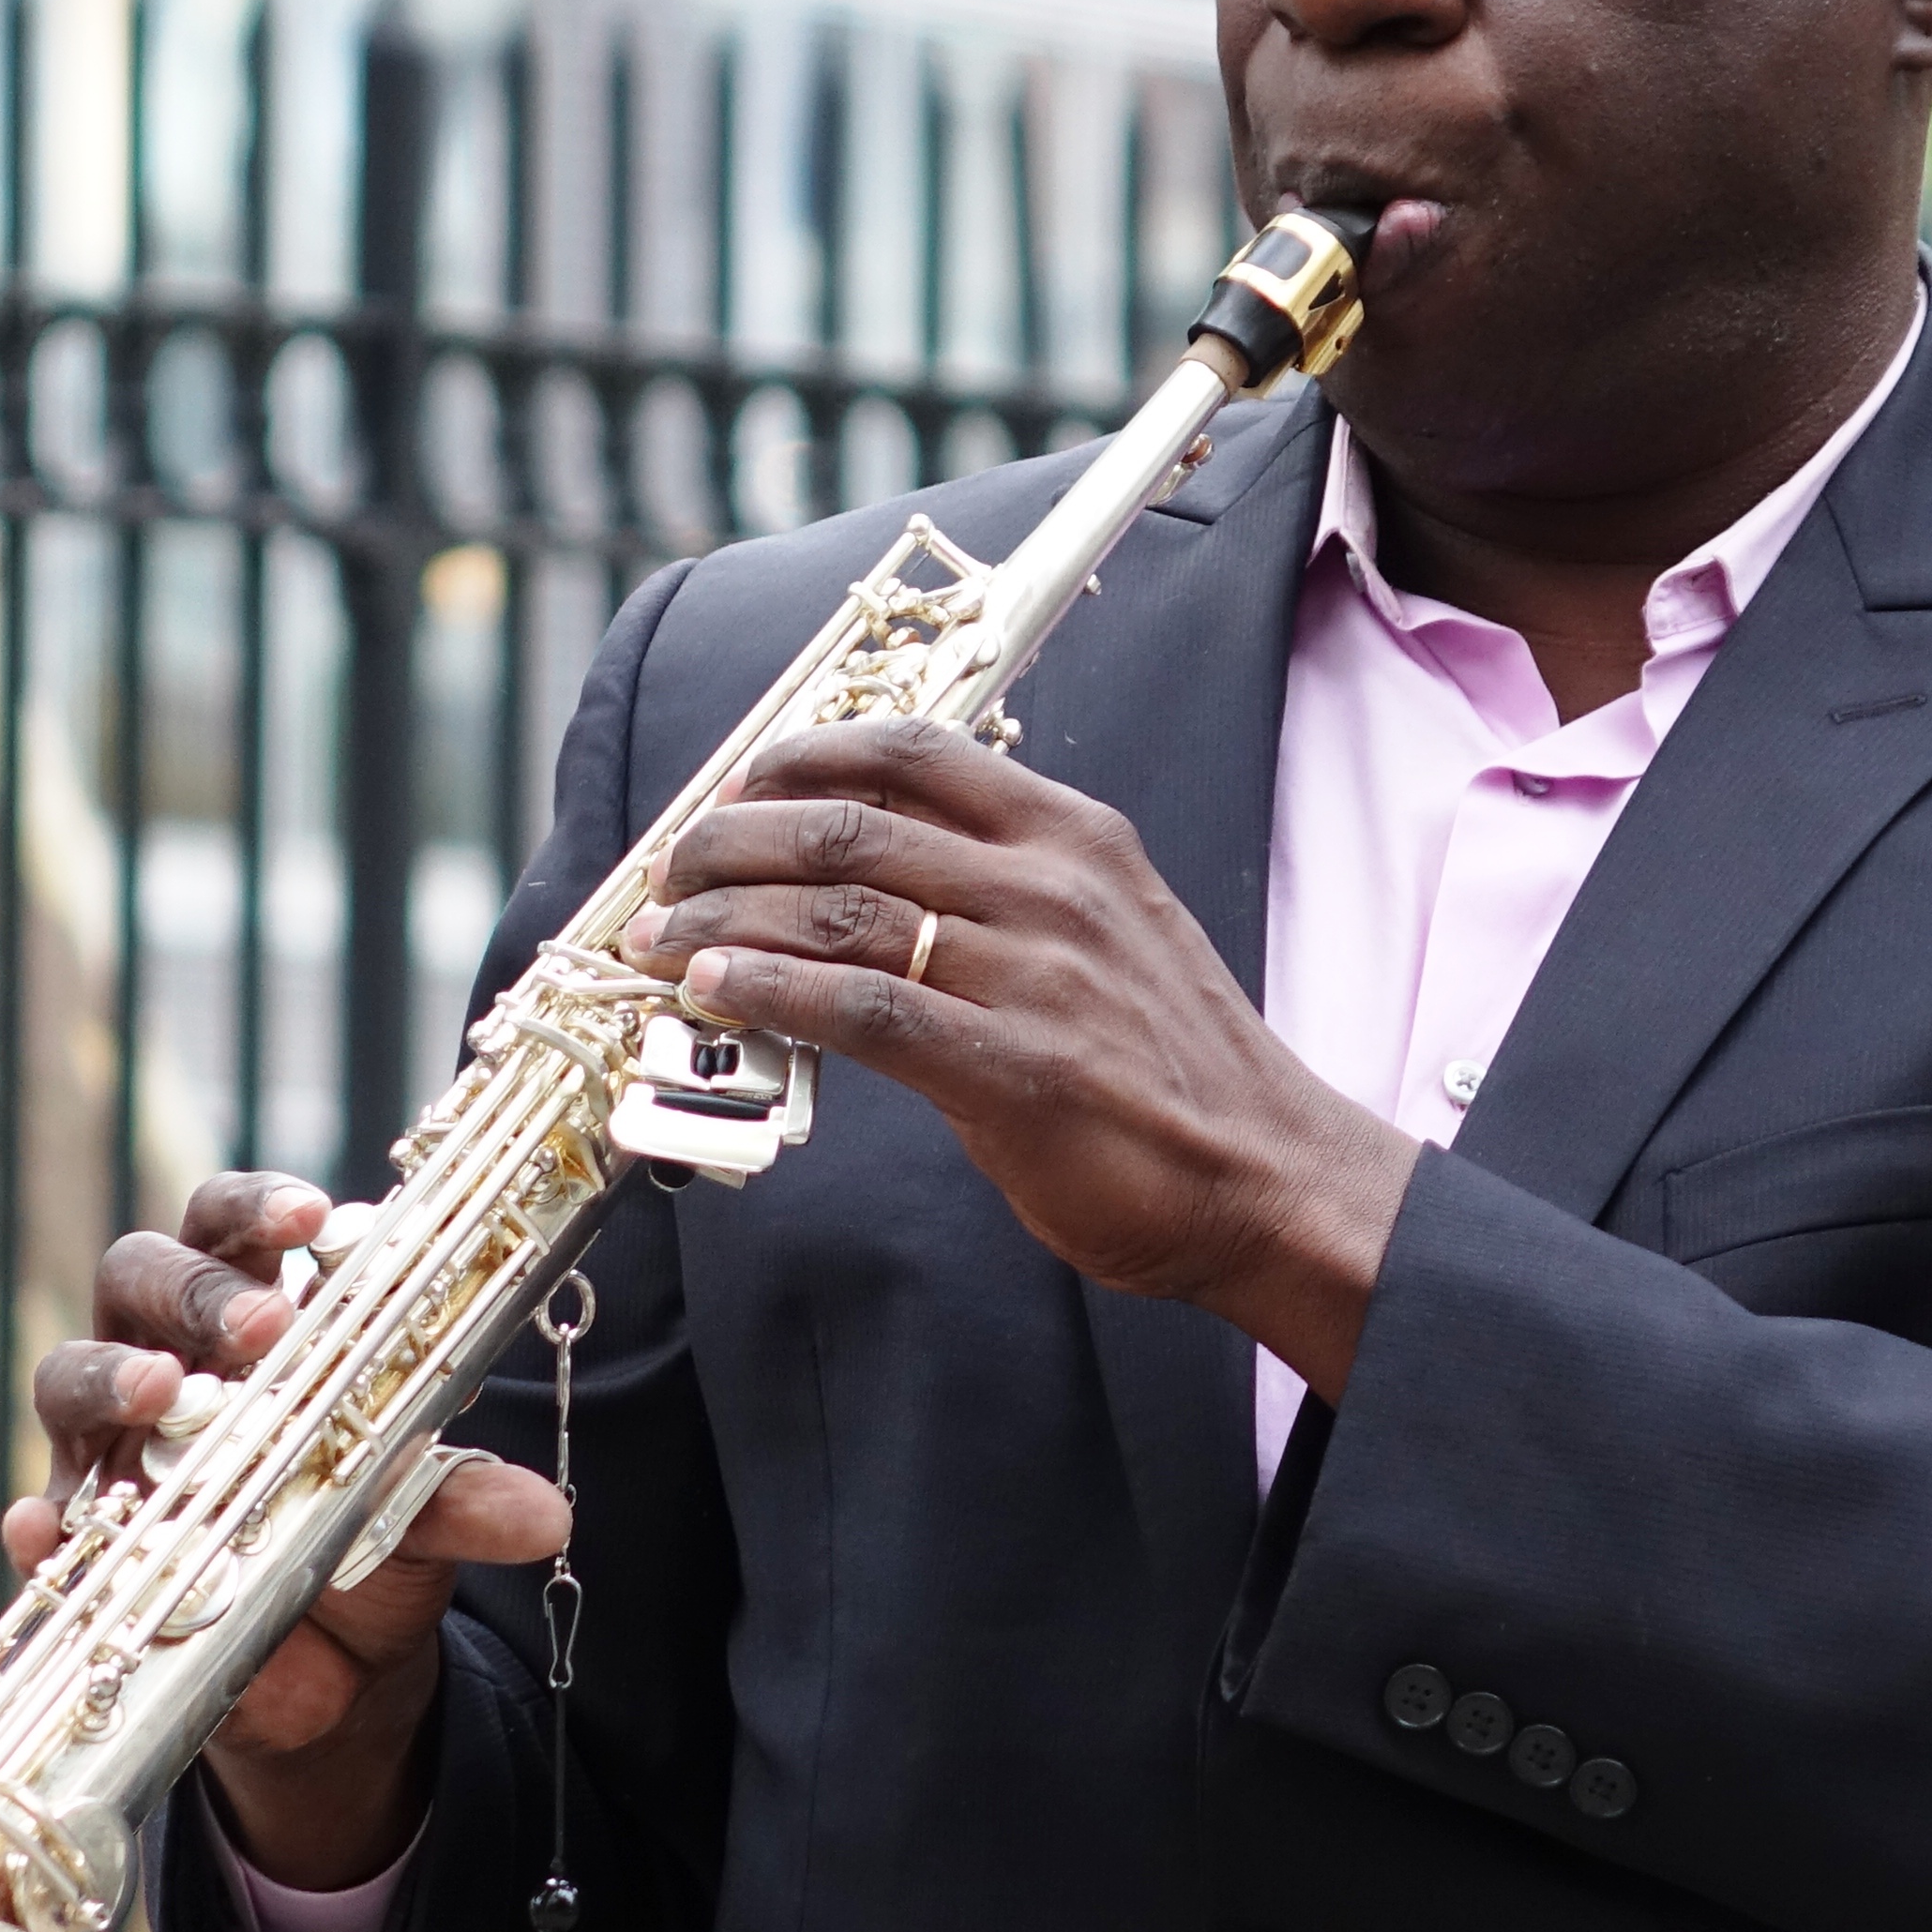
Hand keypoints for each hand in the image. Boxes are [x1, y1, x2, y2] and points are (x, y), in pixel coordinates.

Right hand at [0, 1171, 570, 1890]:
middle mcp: (165, 1355)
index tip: (311, 1217)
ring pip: (67, 1371)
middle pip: (139, 1274)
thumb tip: (544, 1516)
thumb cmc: (367, 1539)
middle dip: (197, 1292)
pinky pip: (38, 1515)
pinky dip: (39, 1520)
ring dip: (111, 1375)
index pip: (231, 1223)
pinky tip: (51, 1533)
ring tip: (162, 1395)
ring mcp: (110, 1442)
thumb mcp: (420, 1517)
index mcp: (248, 1313)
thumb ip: (464, 1501)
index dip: (258, 1208)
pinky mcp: (83, 1534)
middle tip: (262, 1327)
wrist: (333, 1670)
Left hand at [632, 719, 1418, 1391]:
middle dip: (733, 841)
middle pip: (850, 825)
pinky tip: (715, 992)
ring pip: (839, 911)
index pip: (913, 753)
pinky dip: (770, 992)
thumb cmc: (1174, 1070)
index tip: (734, 784)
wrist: (1270, 1178)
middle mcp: (1051, 885)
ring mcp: (1034, 973)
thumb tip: (867, 889)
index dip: (800, 758)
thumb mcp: (1108, 934)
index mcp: (1073, 838)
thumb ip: (1003, 896)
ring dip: (725, 921)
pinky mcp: (1014, 1067)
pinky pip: (861, 1008)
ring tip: (661, 940)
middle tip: (669, 874)